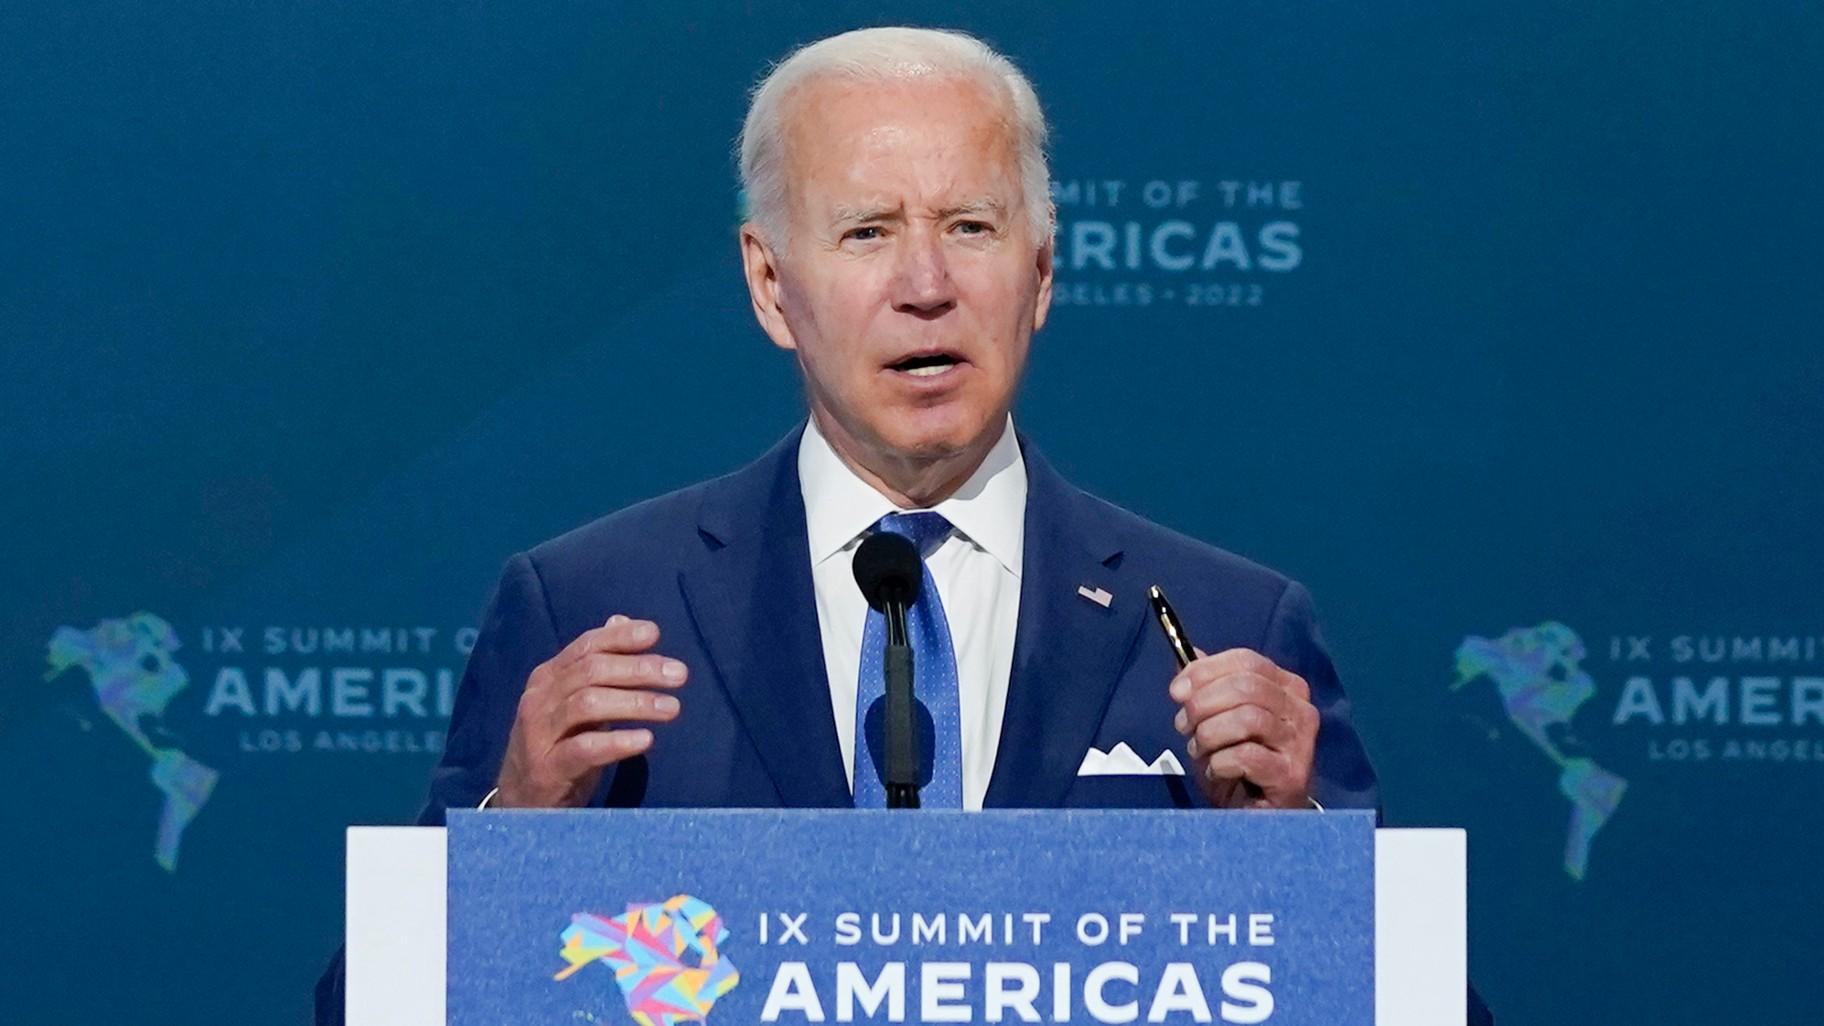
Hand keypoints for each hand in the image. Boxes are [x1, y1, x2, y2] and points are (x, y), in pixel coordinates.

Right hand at [492, 615, 685, 807]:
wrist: (521, 803)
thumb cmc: (556, 748)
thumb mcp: (574, 705)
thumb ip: (595, 666)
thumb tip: (620, 620)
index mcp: (547, 679)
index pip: (585, 646)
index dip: (619, 638)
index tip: (655, 634)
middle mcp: (539, 700)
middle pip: (591, 671)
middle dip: (639, 668)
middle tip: (679, 674)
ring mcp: (540, 734)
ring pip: (588, 704)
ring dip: (635, 702)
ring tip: (673, 707)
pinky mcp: (548, 769)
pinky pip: (584, 749)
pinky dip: (617, 742)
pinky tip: (646, 740)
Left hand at [1169, 648, 1317, 808]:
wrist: (1255, 818)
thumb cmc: (1237, 766)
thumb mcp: (1215, 720)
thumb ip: (1205, 689)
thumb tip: (1183, 662)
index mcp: (1287, 687)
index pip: (1247, 660)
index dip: (1206, 671)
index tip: (1176, 691)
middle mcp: (1301, 710)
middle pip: (1246, 686)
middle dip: (1203, 704)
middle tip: (1183, 725)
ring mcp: (1301, 743)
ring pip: (1247, 718)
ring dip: (1209, 734)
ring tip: (1198, 749)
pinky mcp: (1292, 776)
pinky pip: (1246, 756)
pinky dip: (1220, 762)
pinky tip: (1217, 772)